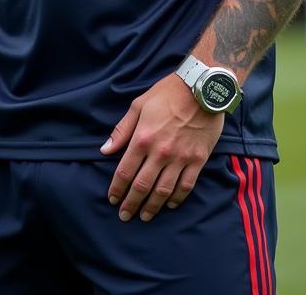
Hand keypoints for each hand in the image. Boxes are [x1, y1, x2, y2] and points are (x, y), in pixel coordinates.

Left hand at [101, 73, 224, 222]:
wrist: (200, 89)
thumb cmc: (166, 94)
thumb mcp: (138, 106)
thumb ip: (122, 130)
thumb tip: (105, 149)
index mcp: (142, 138)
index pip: (125, 170)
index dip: (117, 188)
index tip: (112, 199)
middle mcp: (160, 152)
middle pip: (142, 185)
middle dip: (131, 202)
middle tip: (124, 216)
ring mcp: (180, 158)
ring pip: (163, 190)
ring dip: (152, 206)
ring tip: (145, 216)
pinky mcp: (197, 160)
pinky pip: (186, 186)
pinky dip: (177, 198)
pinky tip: (170, 204)